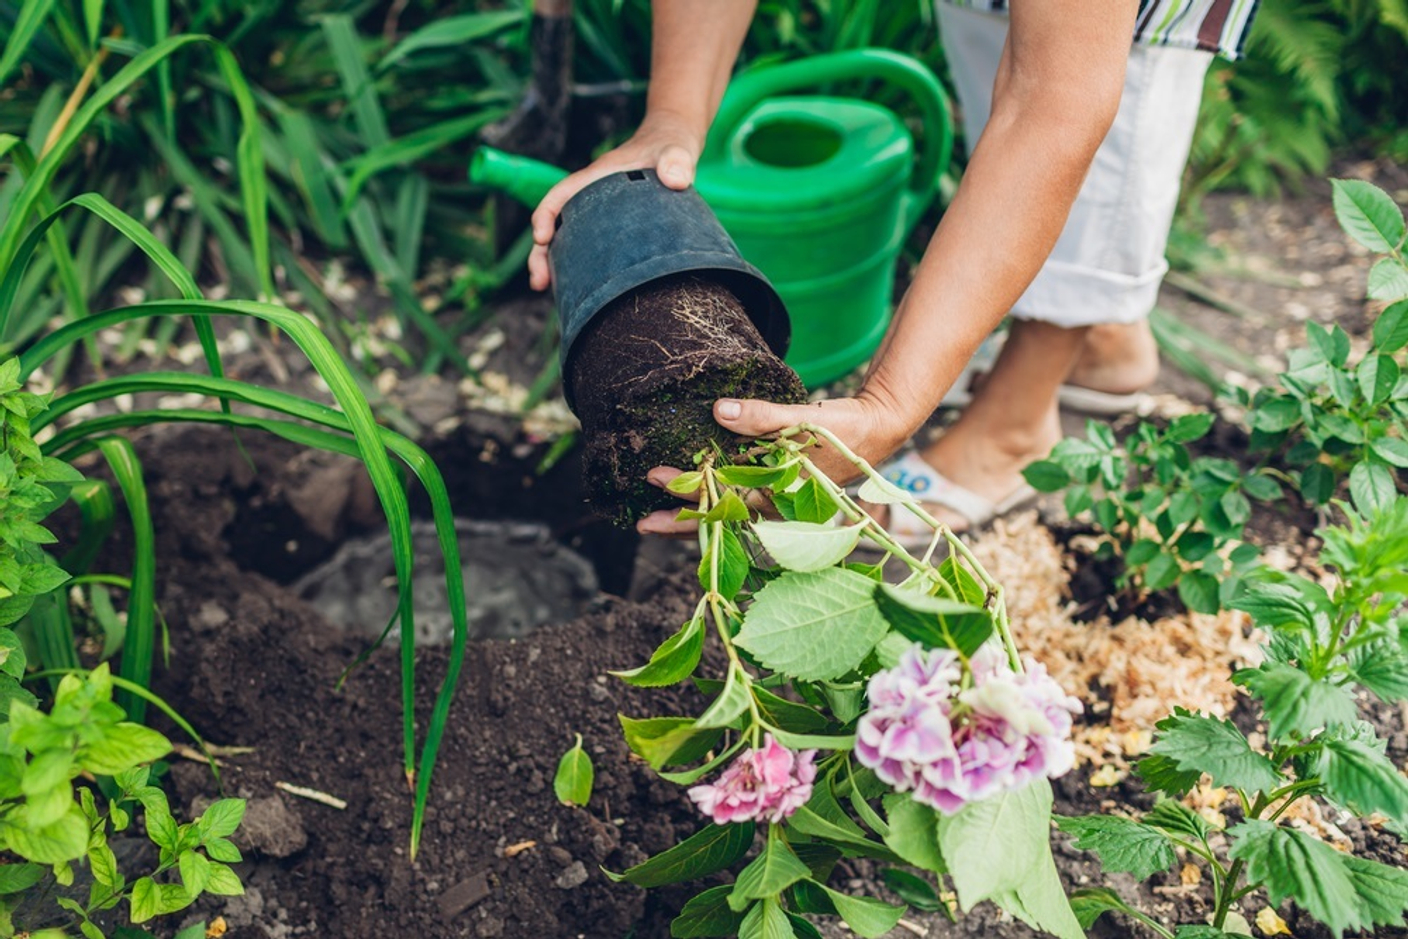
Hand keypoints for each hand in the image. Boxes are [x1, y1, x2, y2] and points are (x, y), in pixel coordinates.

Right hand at [528, 112, 703, 290]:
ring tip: (546, 290)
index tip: (542, 238)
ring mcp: (601, 213)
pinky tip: (583, 291)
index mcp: (598, 177)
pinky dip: (581, 268)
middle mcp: (593, 196)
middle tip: (539, 282)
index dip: (546, 215)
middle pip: (557, 225)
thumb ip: (677, 160)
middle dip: (541, 252)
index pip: (562, 195)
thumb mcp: (676, 148)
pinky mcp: (615, 227)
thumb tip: (676, 178)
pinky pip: (591, 247)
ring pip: (569, 240)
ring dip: (555, 265)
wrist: (676, 144)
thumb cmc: (671, 143)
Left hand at [636, 393, 909, 535]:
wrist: (876, 431)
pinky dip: (714, 501)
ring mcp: (776, 502)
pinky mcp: (776, 491)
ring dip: (695, 515)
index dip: (689, 497)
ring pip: (728, 516)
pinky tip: (691, 498)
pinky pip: (739, 502)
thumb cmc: (844, 429)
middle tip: (641, 522)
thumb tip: (718, 411)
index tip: (656, 481)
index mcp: (782, 496)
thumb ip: (763, 416)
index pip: (727, 503)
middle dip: (682, 521)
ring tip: (655, 518)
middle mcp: (776, 507)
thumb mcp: (805, 420)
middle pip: (723, 521)